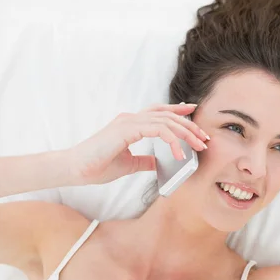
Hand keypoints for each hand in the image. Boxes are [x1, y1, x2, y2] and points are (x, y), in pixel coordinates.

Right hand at [66, 103, 208, 184]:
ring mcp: (128, 122)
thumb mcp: (129, 164)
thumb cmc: (96, 166)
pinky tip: (180, 153)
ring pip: (166, 120)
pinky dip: (172, 140)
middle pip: (167, 115)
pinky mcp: (126, 130)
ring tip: (198, 146)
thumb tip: (159, 163)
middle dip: (189, 125)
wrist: (75, 170)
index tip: (193, 112)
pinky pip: (157, 130)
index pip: (159, 112)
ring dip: (186, 133)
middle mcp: (130, 119)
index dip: (177, 110)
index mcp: (130, 124)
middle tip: (203, 138)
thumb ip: (145, 160)